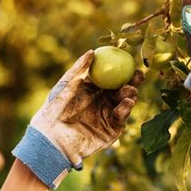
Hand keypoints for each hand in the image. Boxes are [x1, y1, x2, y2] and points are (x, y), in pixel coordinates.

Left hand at [12, 50, 143, 188]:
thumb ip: (80, 68)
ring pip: (125, 102)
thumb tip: (92, 51)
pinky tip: (126, 103)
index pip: (111, 77)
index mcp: (93, 90)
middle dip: (133, 82)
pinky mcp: (111, 131)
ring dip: (130, 94)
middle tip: (138, 75)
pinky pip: (122, 118)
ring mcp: (108, 116)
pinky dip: (126, 109)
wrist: (51, 139)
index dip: (122, 70)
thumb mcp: (66, 84)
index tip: (129, 62)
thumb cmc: (53, 109)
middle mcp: (102, 102)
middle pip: (122, 89)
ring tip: (128, 90)